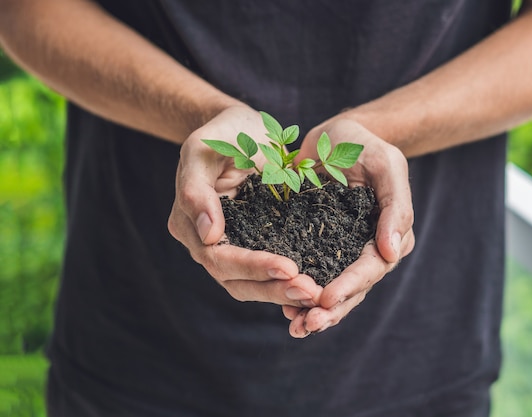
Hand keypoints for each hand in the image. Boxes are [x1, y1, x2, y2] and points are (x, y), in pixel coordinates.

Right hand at [168, 105, 322, 307]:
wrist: (246, 129)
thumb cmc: (224, 133)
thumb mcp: (204, 148)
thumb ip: (196, 189)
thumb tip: (208, 235)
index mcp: (188, 224)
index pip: (217, 257)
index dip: (252, 266)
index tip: (289, 267)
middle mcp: (207, 243)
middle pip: (235, 281)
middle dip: (273, 288)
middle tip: (310, 291)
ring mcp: (233, 246)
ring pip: (253, 285)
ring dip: (283, 292)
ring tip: (316, 294)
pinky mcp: (256, 244)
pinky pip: (269, 273)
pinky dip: (288, 282)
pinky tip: (315, 286)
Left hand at [283, 118, 415, 336]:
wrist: (336, 135)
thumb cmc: (364, 145)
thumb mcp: (385, 165)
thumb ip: (395, 206)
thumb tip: (392, 253)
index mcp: (390, 232)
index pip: (372, 267)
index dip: (350, 285)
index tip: (325, 299)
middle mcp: (369, 247)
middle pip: (354, 287)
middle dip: (332, 309)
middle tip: (306, 325)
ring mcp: (343, 249)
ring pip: (333, 288)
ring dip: (315, 310)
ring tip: (296, 327)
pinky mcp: (318, 245)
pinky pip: (312, 273)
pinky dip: (299, 291)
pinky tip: (284, 307)